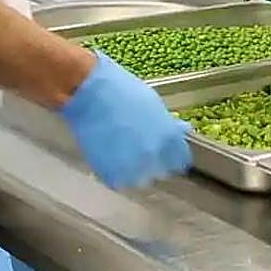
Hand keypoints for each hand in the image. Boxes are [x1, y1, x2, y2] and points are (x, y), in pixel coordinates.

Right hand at [60, 53, 192, 188]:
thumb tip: (178, 131)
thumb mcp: (153, 103)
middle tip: (143, 149)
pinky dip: (116, 172)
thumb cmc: (121, 91)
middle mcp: (154, 154)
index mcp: (168, 137)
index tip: (169, 154)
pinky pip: (118, 180)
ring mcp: (132, 165)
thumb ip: (167, 124)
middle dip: (155, 162)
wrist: (89, 92)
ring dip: (135, 169)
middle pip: (161, 171)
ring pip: (140, 178)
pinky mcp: (110, 171)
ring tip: (124, 152)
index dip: (174, 156)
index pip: (181, 160)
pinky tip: (111, 156)